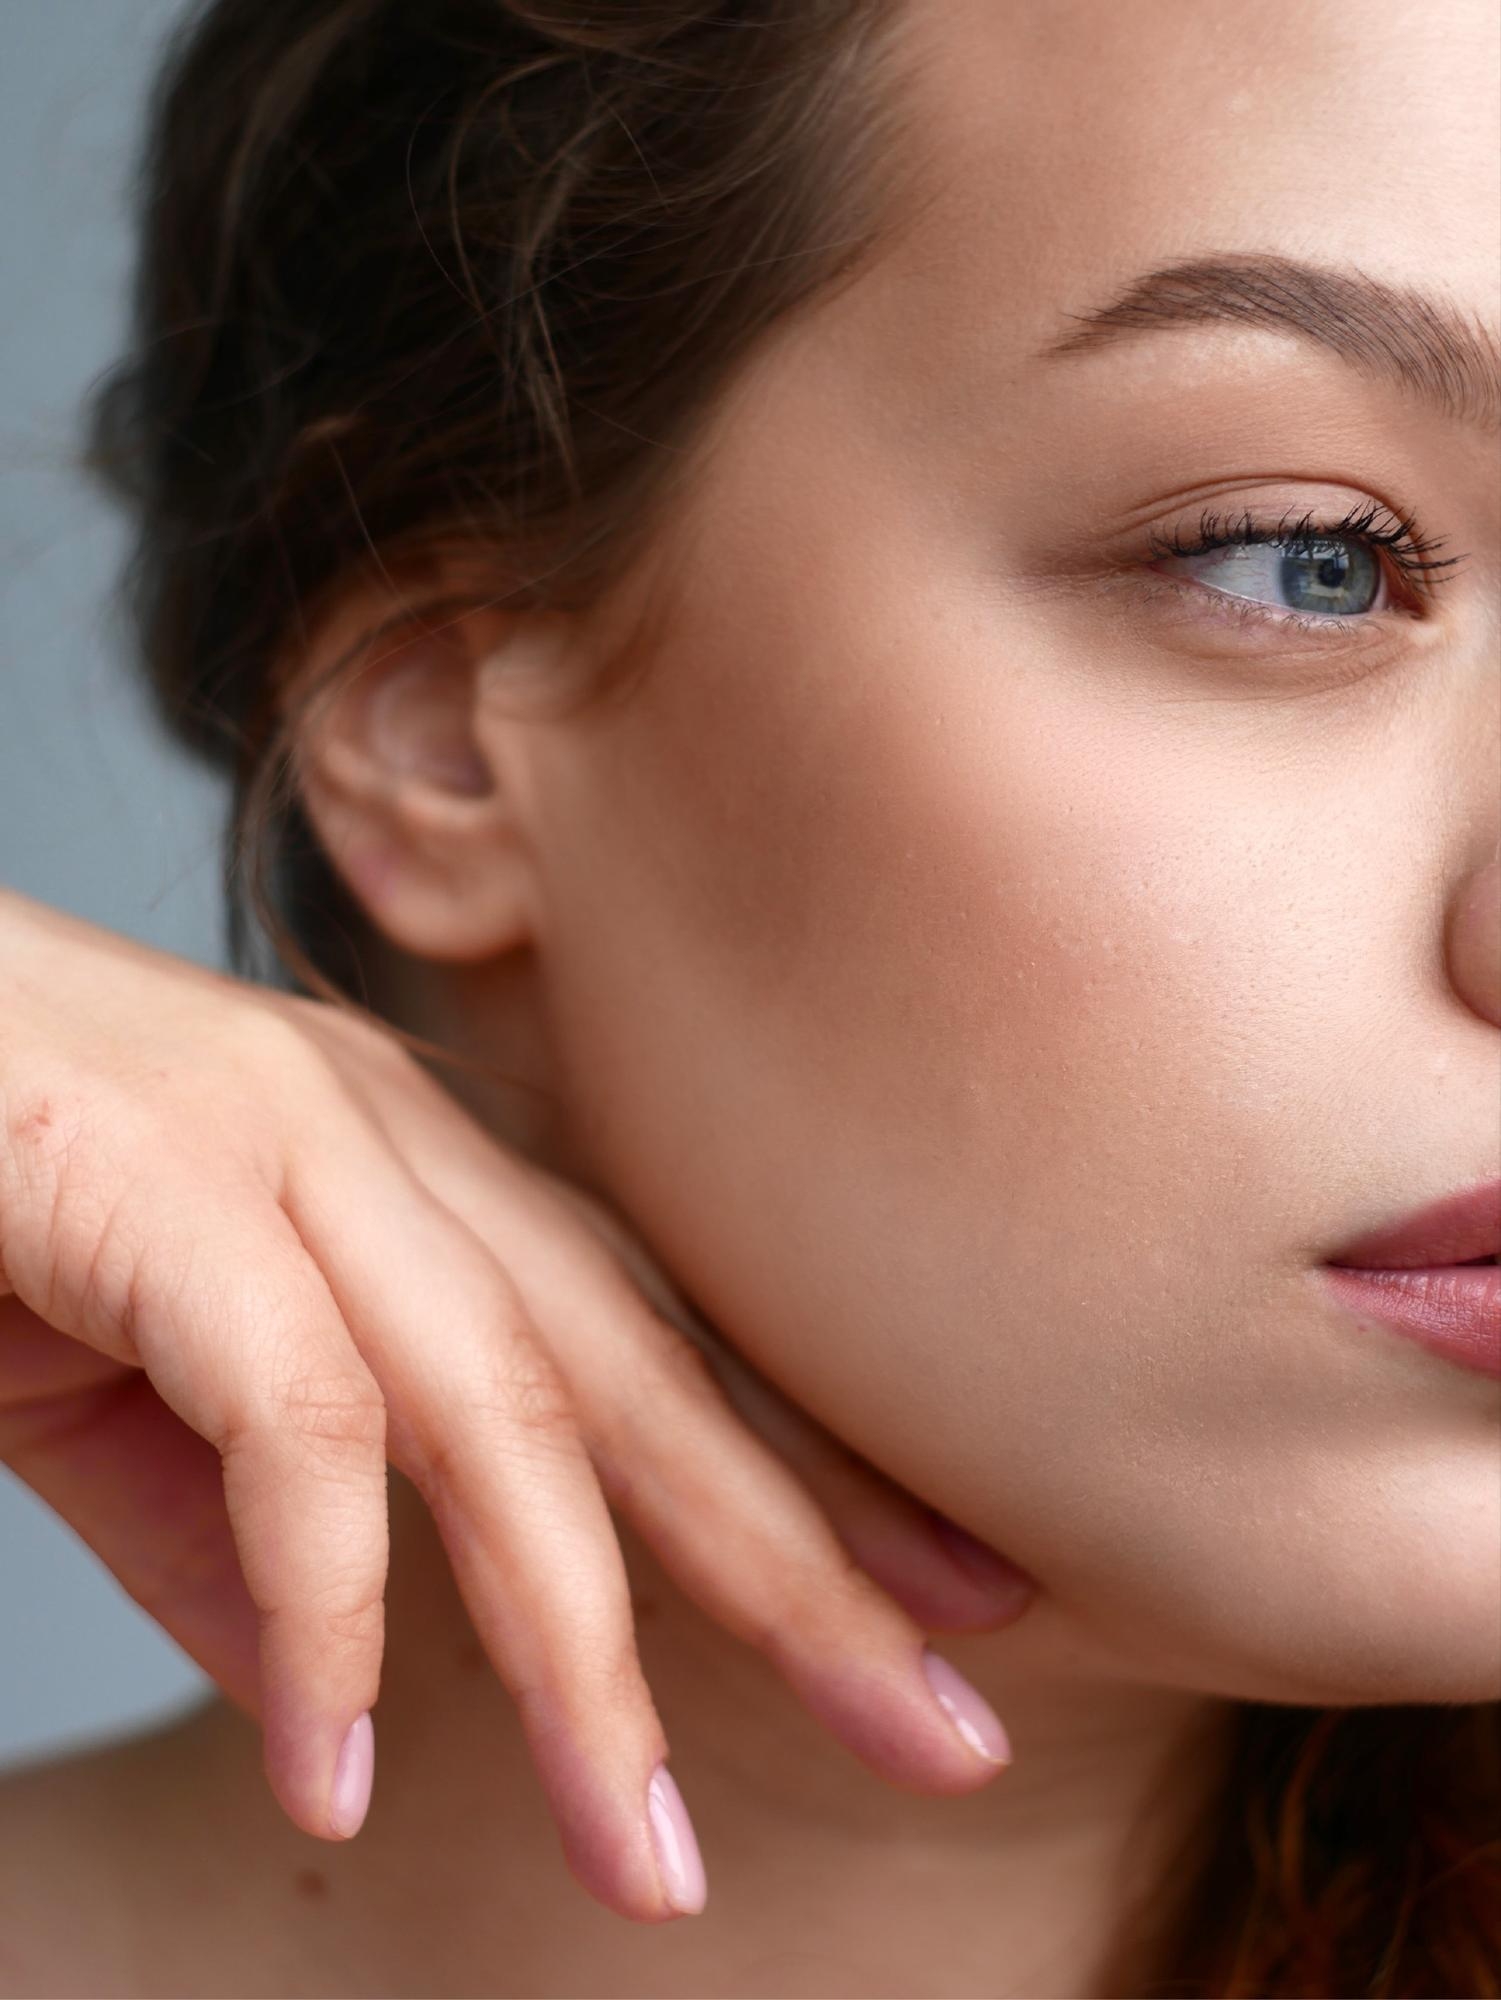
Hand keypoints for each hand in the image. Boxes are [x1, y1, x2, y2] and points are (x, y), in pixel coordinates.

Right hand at [0, 887, 1032, 1921]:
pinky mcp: (176, 1181)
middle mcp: (393, 1139)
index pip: (655, 1337)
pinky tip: (338, 1767)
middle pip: (640, 1375)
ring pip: (504, 1411)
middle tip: (944, 1733)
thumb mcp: (134, 1396)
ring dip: (583, 1651)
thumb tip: (339, 1703)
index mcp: (418, 1170)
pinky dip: (332, 1607)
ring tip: (649, 1854)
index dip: (808, 1477)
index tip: (946, 1605)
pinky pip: (302, 1420)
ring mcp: (295, 1142)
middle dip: (800, 1565)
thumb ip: (243, 1537)